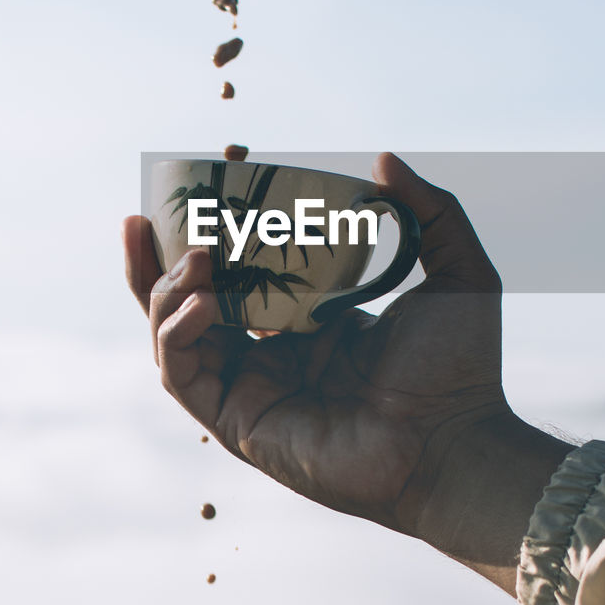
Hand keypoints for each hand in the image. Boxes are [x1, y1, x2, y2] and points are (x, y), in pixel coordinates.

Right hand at [123, 153, 566, 593]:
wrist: (456, 444)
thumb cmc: (462, 370)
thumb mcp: (457, 271)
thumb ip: (429, 210)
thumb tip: (383, 159)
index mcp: (308, 323)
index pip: (240, 274)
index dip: (213, 236)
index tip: (203, 192)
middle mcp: (270, 355)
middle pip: (187, 303)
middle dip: (156, 262)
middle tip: (141, 218)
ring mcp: (250, 390)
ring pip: (174, 335)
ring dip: (167, 290)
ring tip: (195, 255)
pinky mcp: (237, 423)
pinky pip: (182, 373)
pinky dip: (178, 332)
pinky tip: (202, 299)